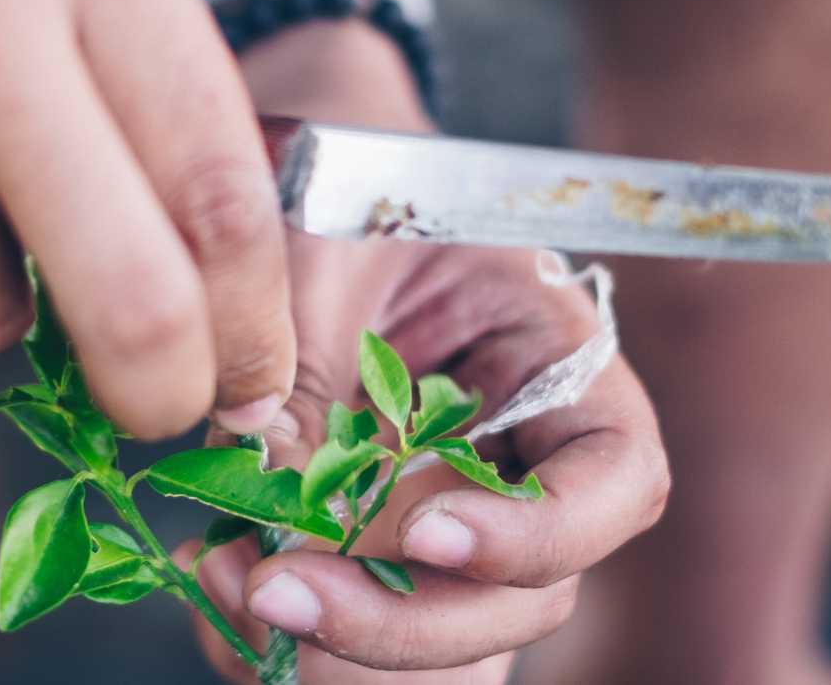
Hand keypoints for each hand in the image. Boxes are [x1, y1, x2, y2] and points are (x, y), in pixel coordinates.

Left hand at [184, 241, 669, 681]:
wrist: (294, 193)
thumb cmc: (336, 191)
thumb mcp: (323, 245)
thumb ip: (304, 358)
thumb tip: (265, 491)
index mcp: (557, 367)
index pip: (618, 482)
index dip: (541, 534)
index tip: (426, 530)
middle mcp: (520, 464)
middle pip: (527, 599)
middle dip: (404, 619)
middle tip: (275, 588)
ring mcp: (446, 520)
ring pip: (440, 639)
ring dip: (337, 642)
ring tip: (226, 579)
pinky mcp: (367, 555)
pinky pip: (347, 637)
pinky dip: (277, 638)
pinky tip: (212, 579)